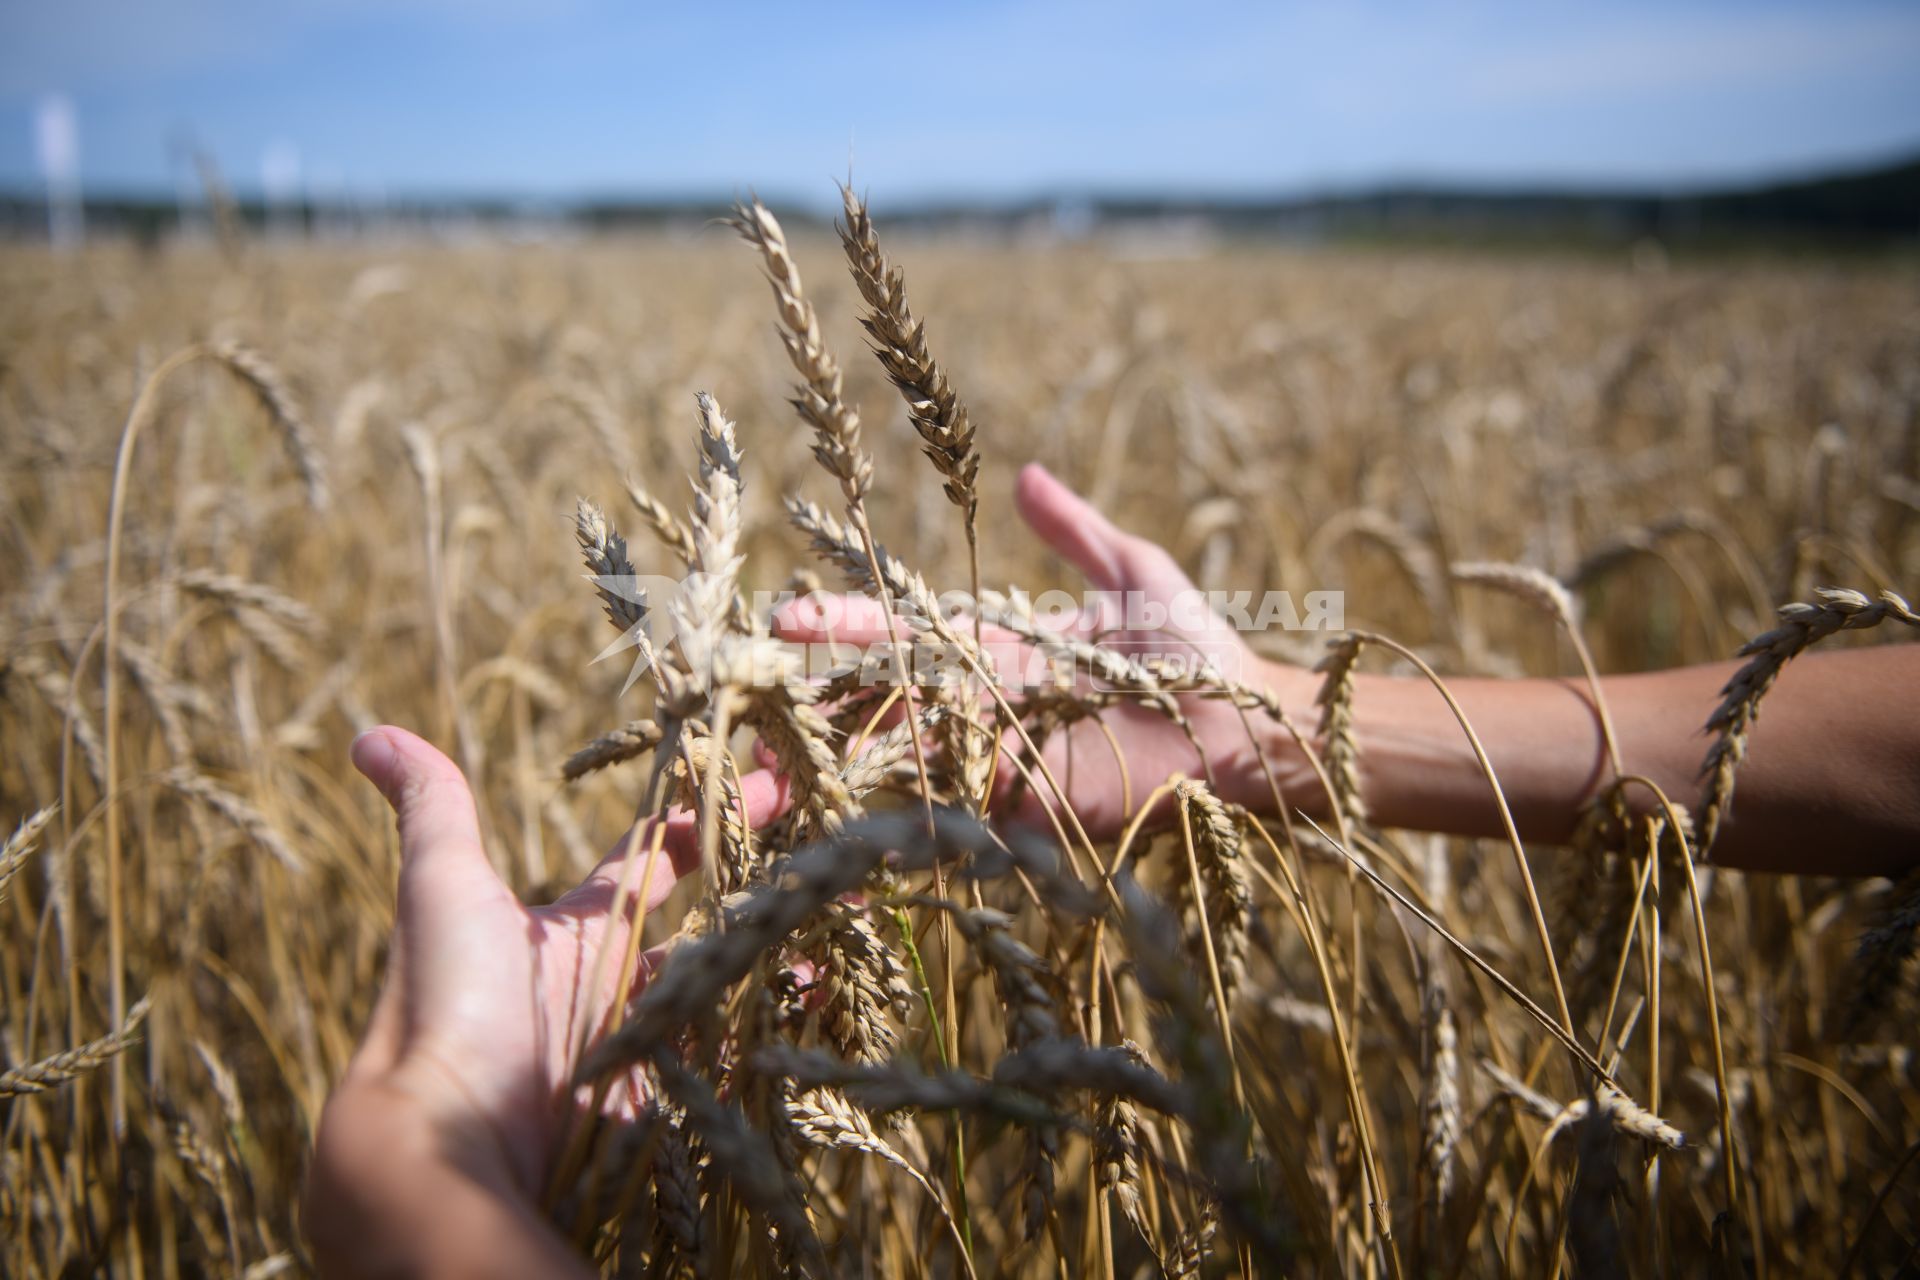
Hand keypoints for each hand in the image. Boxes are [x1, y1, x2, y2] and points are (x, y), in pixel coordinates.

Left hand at [305, 726, 789, 1276]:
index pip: (653, 858)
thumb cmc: (444, 1002)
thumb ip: (431, 808)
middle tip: (838, 854)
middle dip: (769, 886)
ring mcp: (640, 1045)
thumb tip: (372, 736)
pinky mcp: (664, 1104)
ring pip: (727, 989)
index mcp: (572, 930)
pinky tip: (823, 1003)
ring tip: (848, 923)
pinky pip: (732, 1063)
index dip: (707, 816)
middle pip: (707, 923)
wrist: (446, 1139)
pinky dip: (777, 1035)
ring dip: (782, 957)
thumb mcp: (441, 887)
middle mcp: (610, 985)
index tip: (773, 778)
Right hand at [776, 463, 1315, 838]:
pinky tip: (844, 798)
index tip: (785, 613)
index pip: (906, 636)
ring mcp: (1004, 760)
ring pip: (905, 756)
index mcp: (1002, 651)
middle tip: (747, 693)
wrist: (1254, 721)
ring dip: (839, 756)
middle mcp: (990, 707)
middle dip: (816, 699)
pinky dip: (903, 803)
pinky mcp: (1030, 804)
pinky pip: (957, 806)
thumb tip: (1025, 475)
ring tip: (767, 754)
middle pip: (887, 701)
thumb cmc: (1200, 646)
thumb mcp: (1134, 573)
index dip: (847, 626)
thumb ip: (1076, 531)